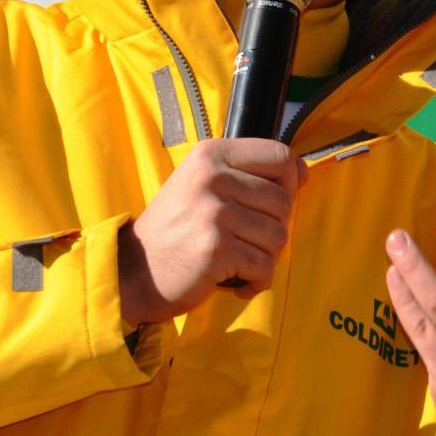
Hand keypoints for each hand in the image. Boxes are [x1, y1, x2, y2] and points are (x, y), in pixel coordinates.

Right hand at [117, 138, 306, 323]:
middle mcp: (212, 177)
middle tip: (243, 242)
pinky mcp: (215, 249)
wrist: (133, 272)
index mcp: (211, 154)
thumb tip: (302, 172)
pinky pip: (264, 266)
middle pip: (284, 200)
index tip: (273, 203)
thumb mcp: (203, 185)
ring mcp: (214, 212)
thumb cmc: (176, 230)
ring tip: (236, 261)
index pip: (279, 155)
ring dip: (264, 257)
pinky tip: (234, 281)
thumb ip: (248, 174)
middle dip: (273, 228)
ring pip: (278, 236)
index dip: (289, 181)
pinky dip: (255, 281)